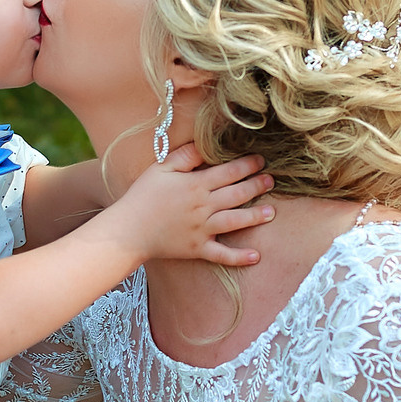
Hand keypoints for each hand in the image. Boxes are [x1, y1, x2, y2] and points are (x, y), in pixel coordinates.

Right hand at [103, 147, 271, 266]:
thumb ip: (185, 155)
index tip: (260, 160)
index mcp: (195, 185)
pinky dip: (239, 257)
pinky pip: (222, 254)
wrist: (128, 230)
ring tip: (271, 213)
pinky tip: (256, 256)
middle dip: (256, 186)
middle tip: (272, 181)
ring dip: (255, 217)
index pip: (228, 172)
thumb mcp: (161, 168)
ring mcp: (202, 229)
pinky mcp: (197, 249)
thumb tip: (204, 144)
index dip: (247, 165)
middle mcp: (203, 207)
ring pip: (235, 221)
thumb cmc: (142, 196)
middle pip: (237, 194)